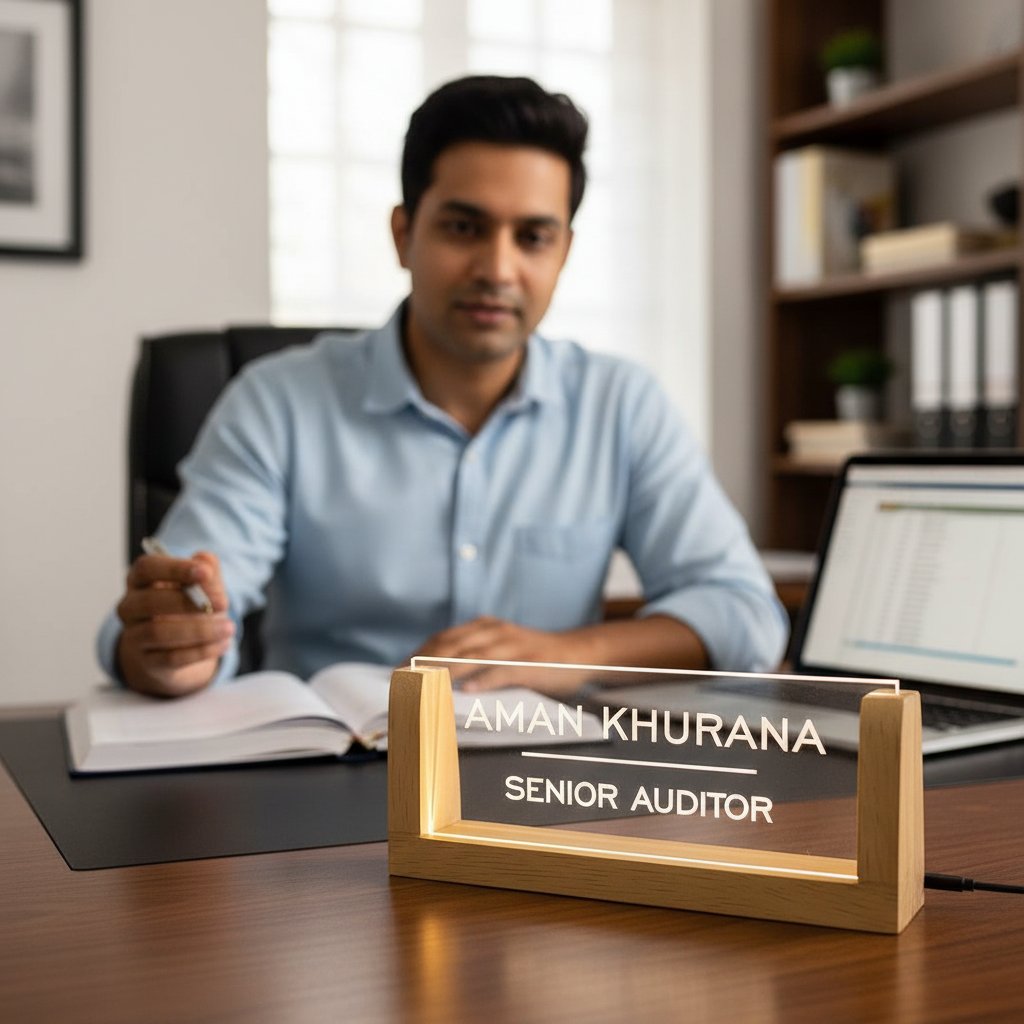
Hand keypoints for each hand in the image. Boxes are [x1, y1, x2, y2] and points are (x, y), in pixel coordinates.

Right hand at [116, 550, 233, 696]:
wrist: (176, 647)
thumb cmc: (188, 607)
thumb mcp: (201, 585)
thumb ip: (206, 570)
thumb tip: (206, 561)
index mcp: (140, 579)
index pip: (147, 568)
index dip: (175, 568)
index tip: (204, 573)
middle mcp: (130, 607)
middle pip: (150, 601)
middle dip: (189, 602)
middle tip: (223, 603)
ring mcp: (134, 636)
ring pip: (158, 632)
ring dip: (199, 630)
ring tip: (228, 627)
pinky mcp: (148, 662)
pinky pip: (172, 658)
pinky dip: (201, 651)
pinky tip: (224, 643)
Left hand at [411, 617, 592, 695]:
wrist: (579, 652)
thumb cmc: (535, 656)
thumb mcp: (502, 648)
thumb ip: (474, 657)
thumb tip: (436, 677)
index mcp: (485, 627)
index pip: (443, 639)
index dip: (418, 655)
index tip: (397, 672)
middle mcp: (495, 632)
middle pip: (451, 646)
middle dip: (422, 665)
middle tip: (400, 684)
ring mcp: (513, 647)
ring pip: (472, 657)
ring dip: (444, 673)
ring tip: (422, 687)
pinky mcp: (530, 663)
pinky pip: (504, 671)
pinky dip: (485, 680)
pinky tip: (468, 691)